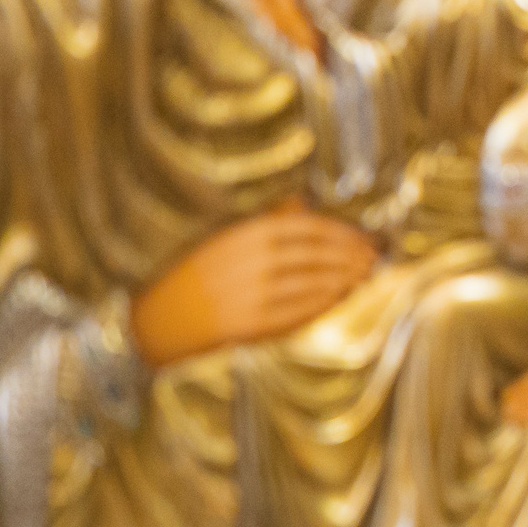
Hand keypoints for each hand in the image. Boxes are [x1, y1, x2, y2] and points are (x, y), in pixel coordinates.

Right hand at [130, 200, 378, 366]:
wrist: (153, 324)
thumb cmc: (191, 276)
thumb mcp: (222, 238)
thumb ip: (264, 220)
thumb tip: (303, 201)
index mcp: (247, 233)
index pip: (310, 228)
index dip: (344, 233)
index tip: (365, 237)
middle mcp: (252, 262)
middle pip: (319, 256)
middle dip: (352, 257)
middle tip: (374, 258)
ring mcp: (252, 295)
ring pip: (314, 284)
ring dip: (345, 280)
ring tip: (365, 276)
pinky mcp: (251, 325)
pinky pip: (300, 313)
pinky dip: (325, 304)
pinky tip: (339, 298)